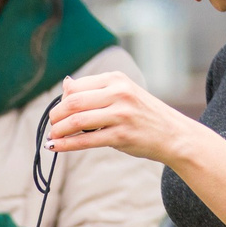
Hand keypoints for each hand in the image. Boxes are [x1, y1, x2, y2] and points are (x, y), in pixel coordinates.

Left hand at [48, 70, 190, 161]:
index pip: (76, 87)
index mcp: (117, 79)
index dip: (61, 100)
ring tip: (52, 136)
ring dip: (58, 130)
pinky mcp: (121, 136)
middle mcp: (119, 93)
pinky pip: (85, 140)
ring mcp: (121, 114)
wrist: (174, 134)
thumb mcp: (123, 93)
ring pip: (76, 121)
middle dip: (56, 115)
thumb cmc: (143, 115)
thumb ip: (95, 91)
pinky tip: (55, 146)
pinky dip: (66, 144)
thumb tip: (66, 85)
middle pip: (73, 102)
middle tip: (51, 125)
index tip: (58, 112)